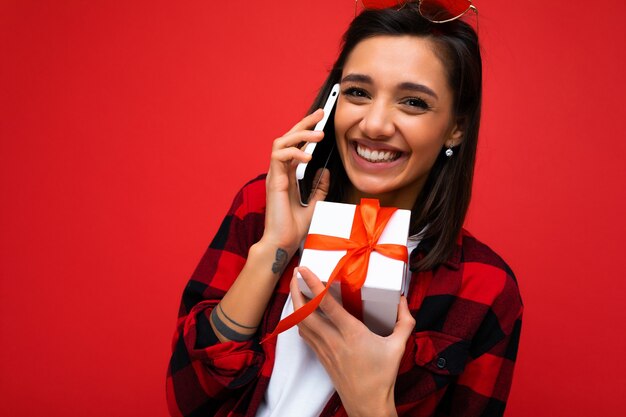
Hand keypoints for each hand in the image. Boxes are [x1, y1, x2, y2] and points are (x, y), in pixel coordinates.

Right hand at [262, 109, 329, 255]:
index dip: (307, 131)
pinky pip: (279, 156)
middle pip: (288, 137)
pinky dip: (294, 152)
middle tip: (320, 113)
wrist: (283, 243)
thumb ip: (319, 188)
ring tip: (319, 135)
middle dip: (304, 123)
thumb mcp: (315, 204)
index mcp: (288, 175)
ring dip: (300, 134)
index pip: (296, 145)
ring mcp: (275, 175)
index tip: (321, 120)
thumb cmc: (293, 228)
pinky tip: (308, 156)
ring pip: (281, 142)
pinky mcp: (274, 181)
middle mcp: (280, 172)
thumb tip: (325, 173)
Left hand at [291, 267, 414, 416]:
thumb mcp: (398, 347)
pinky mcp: (321, 357)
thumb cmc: (382, 376)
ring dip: (295, 304)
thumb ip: (404, 321)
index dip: (313, 285)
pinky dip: (299, 320)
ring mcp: (324, 349)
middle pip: (305, 312)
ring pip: (301, 323)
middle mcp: (333, 340)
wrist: (367, 404)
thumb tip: (403, 300)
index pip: (326, 305)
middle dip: (296, 291)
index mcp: (352, 333)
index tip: (304, 270)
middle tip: (295, 274)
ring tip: (295, 288)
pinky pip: (305, 334)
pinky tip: (301, 312)